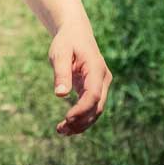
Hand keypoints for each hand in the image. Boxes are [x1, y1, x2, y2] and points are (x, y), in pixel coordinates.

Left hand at [48, 21, 111, 135]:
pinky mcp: (94, 89)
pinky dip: (80, 117)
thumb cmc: (66, 41)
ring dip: (81, 123)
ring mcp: (101, 85)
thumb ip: (61, 72)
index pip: (93, 94)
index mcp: (96, 68)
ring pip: (95, 110)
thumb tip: (60, 95)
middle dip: (81, 121)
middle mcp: (103, 79)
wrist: (75, 32)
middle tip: (61, 130)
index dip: (81, 109)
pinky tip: (66, 126)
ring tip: (61, 131)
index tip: (67, 118)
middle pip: (97, 107)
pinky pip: (90, 107)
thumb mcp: (60, 53)